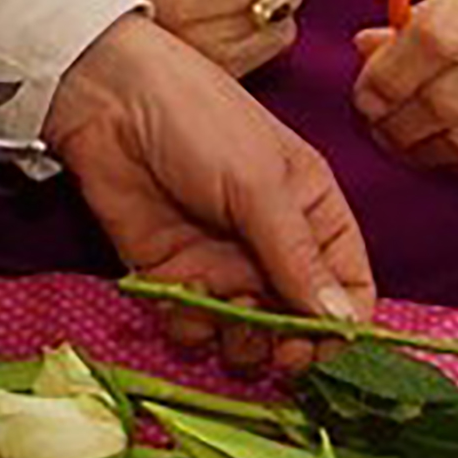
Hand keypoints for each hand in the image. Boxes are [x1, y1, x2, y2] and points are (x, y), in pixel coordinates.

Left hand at [47, 15, 374, 369]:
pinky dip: (189, 326)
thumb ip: (297, 257)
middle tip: (277, 353)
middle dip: (290, 345)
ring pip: (246, 335)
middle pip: (298, 323)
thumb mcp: (259, 185)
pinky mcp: (172, 277)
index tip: (325, 349)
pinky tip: (179, 296)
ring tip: (228, 316)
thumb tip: (342, 321)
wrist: (109, 103)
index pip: (348, 287)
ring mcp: (221, 265)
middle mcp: (271, 247)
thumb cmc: (199, 122)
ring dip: (240, 342)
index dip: (342, 325)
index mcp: (311, 214)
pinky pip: (192, 326)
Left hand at [353, 0, 457, 183]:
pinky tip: (444, 151)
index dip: (387, 75)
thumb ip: (426, 18)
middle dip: (394, 122)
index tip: (366, 91)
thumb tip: (367, 48)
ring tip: (401, 140)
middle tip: (375, 124)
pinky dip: (457, 166)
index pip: (436, 39)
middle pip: (447, 101)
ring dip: (418, 151)